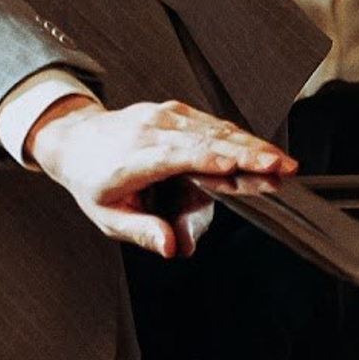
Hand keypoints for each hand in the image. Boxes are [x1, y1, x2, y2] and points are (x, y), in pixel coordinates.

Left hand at [24, 95, 293, 259]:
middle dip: (247, 154)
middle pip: (206, 140)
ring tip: (283, 163)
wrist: (75, 138)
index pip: (178, 157)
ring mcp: (166, 115)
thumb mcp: (108, 217)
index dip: (211, 161)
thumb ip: (142, 231)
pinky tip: (263, 151)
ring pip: (216, 129)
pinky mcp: (176, 111)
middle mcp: (152, 130)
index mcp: (134, 157)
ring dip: (252, 145)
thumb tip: (172, 248)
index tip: (240, 167)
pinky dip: (239, 138)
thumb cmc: (92, 181)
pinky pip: (213, 124)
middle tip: (281, 168)